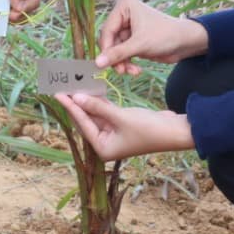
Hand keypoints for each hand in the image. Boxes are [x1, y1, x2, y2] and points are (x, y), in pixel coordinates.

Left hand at [54, 93, 193, 160]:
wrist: (175, 131)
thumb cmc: (149, 129)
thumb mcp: (122, 118)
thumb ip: (99, 107)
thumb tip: (77, 98)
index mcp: (103, 148)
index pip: (83, 124)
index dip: (71, 107)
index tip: (58, 94)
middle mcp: (106, 143)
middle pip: (86, 119)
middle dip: (76, 103)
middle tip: (63, 87)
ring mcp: (113, 134)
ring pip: (95, 114)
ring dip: (87, 100)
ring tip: (74, 84)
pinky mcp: (121, 124)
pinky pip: (106, 111)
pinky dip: (100, 101)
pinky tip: (91, 88)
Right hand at [96, 0, 207, 74]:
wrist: (185, 43)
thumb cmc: (165, 35)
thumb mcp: (139, 45)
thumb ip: (117, 54)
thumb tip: (97, 63)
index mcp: (124, 7)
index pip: (107, 30)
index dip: (106, 48)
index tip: (104, 64)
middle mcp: (124, 15)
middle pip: (109, 40)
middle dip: (115, 57)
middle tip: (120, 71)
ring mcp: (128, 28)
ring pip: (115, 49)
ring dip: (121, 62)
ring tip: (130, 72)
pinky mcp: (132, 40)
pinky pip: (122, 53)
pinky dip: (127, 62)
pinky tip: (135, 70)